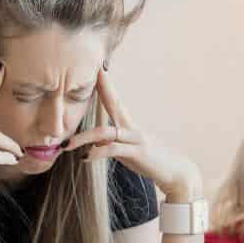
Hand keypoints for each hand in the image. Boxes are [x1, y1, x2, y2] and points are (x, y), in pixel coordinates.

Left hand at [65, 67, 203, 200]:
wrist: (176, 172)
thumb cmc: (153, 161)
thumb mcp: (129, 151)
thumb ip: (113, 144)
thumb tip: (96, 143)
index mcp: (130, 126)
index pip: (115, 101)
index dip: (105, 85)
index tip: (96, 69)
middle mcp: (132, 128)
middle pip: (115, 103)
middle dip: (103, 87)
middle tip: (92, 71)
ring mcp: (136, 139)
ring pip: (105, 133)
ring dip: (84, 138)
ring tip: (67, 144)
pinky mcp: (138, 153)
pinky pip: (113, 150)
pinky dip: (97, 153)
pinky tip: (85, 157)